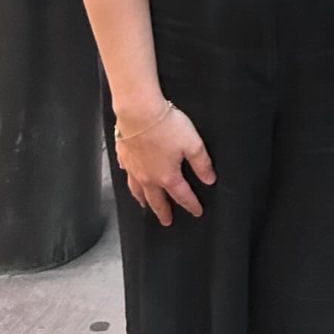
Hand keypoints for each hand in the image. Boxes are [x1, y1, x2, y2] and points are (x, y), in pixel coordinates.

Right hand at [115, 104, 215, 225]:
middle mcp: (148, 177)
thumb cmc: (166, 126)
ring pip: (138, 190)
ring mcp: (134, 168)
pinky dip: (130, 178)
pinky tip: (130, 176)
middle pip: (157, 200)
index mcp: (167, 176)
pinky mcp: (124, 155)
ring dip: (143, 200)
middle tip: (167, 221)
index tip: (196, 212)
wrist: (139, 112)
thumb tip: (209, 179)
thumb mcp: (193, 144)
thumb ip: (202, 163)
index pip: (182, 196)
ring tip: (145, 205)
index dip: (191, 205)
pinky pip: (127, 172)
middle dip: (164, 211)